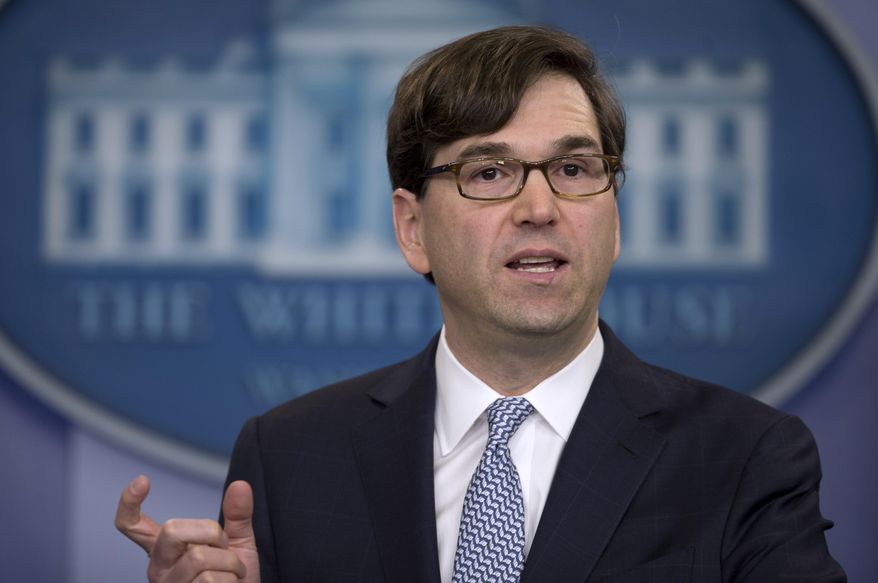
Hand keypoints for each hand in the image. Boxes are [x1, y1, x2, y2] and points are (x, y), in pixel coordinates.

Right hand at [115, 475, 260, 581]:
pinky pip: (209, 581)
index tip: (143, 480)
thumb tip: (240, 484)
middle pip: (172, 530)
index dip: (129, 503)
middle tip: (225, 549)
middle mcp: (159, 568)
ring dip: (230, 563)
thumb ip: (238, 516)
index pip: (133, 526)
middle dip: (211, 532)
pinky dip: (232, 580)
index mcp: (167, 550)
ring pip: (199, 557)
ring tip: (232, 576)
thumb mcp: (240, 544)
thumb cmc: (235, 580)